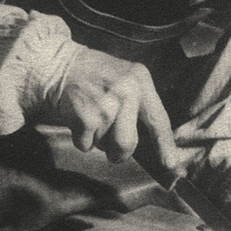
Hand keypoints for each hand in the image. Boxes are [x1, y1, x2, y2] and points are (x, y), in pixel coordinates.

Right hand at [52, 47, 179, 172]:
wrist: (58, 65)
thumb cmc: (95, 77)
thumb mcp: (126, 78)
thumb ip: (141, 104)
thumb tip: (154, 145)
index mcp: (141, 81)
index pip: (158, 119)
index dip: (165, 145)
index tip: (172, 166)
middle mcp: (126, 91)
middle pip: (128, 144)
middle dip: (118, 152)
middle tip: (110, 143)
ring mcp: (105, 103)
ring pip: (105, 146)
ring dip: (97, 141)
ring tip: (92, 118)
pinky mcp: (85, 115)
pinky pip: (86, 145)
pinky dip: (81, 139)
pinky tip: (78, 118)